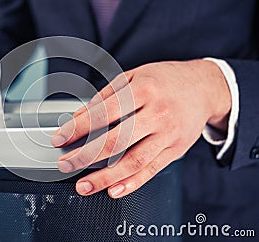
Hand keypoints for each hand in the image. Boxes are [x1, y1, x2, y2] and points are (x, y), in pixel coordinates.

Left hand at [51, 59, 230, 197]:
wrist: (205, 88)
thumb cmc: (165, 80)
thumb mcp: (134, 76)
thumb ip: (105, 96)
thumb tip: (79, 118)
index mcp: (143, 90)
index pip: (103, 113)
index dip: (77, 128)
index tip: (59, 138)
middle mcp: (157, 114)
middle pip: (116, 141)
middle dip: (85, 155)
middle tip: (65, 163)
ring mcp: (169, 135)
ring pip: (133, 161)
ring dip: (105, 177)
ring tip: (83, 185)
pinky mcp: (176, 150)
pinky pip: (152, 171)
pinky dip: (131, 184)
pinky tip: (114, 190)